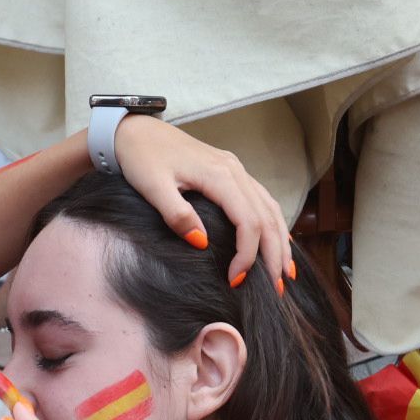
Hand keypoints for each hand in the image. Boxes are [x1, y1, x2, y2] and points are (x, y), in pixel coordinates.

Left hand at [114, 115, 292, 287]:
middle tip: (277, 289)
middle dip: (275, 255)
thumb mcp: (152, 187)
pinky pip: (262, 200)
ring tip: (284, 273)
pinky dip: (273, 224)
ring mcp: (236, 170)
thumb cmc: (142, 157)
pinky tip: (277, 241)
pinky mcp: (231, 172)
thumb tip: (202, 243)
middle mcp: (235, 170)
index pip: (248, 221)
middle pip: (267, 217)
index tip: (235, 279)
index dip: (247, 254)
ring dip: (280, 241)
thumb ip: (177, 214)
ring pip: (270, 208)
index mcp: (219, 175)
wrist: (135, 130)